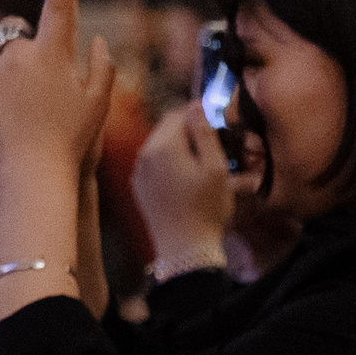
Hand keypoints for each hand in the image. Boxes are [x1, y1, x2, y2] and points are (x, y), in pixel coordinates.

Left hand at [0, 0, 113, 178]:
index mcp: (56, 56)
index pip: (60, 5)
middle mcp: (22, 55)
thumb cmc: (74, 140)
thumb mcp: (99, 104)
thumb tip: (94, 39)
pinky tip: (6, 111)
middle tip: (37, 76)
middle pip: (16, 26)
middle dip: (23, 41)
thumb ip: (102, 67)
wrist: (34, 170)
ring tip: (17, 90)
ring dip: (2, 56)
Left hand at [133, 105, 239, 260]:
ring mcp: (139, 170)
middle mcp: (145, 153)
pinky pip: (153, 164)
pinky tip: (182, 183)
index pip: (181, 113)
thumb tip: (196, 105)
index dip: (201, 120)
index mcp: (164, 145)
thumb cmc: (206, 210)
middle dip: (187, 133)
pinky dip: (167, 165)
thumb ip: (205, 132)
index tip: (216, 135)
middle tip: (209, 153)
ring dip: (178, 149)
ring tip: (197, 170)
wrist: (184, 249)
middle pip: (167, 127)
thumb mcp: (216, 168)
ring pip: (159, 145)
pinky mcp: (139, 186)